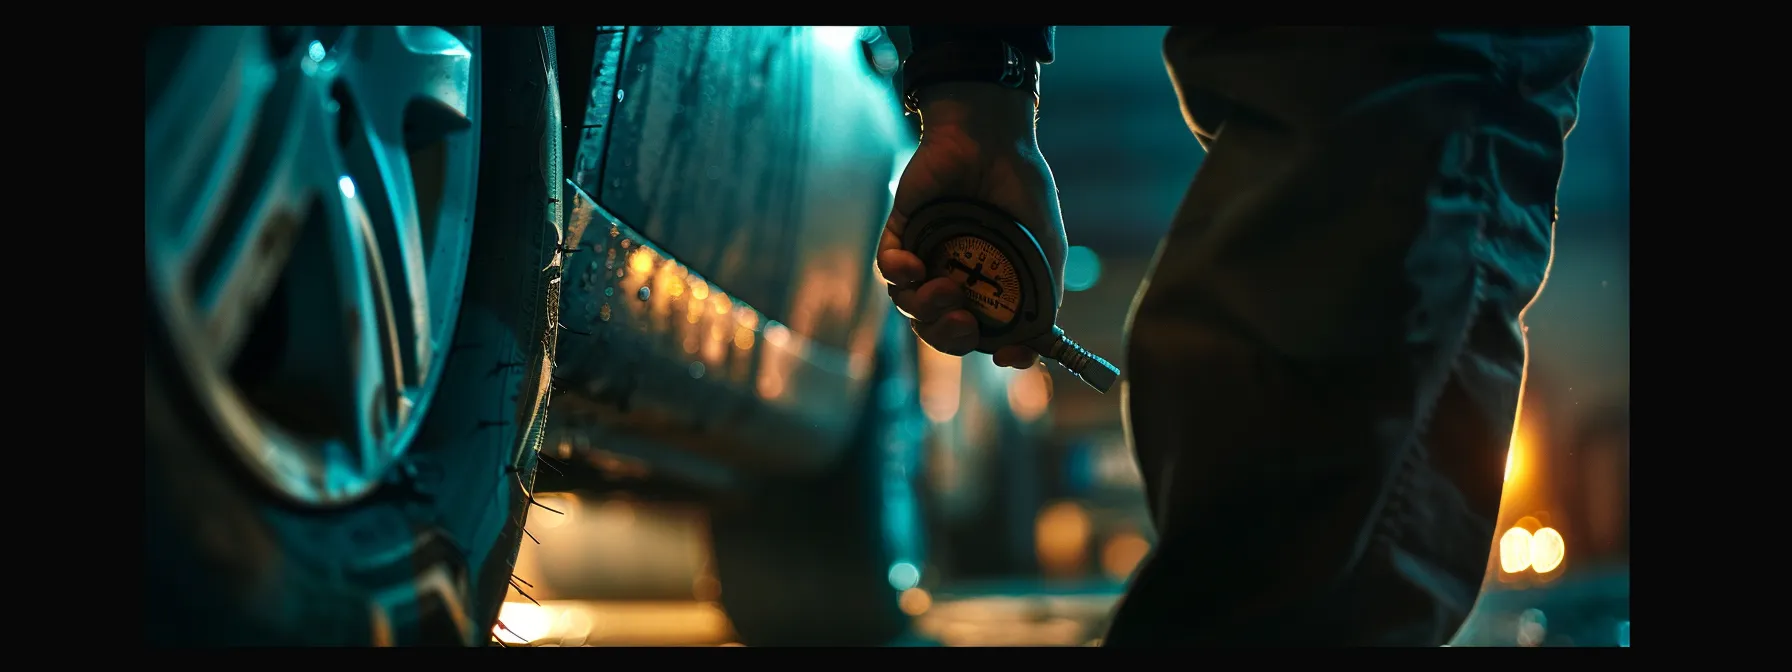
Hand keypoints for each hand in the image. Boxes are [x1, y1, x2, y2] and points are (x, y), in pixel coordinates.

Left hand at [877, 82, 1068, 368]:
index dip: (994, 350)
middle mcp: (956, 276)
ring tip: (944, 288)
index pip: (984, 334)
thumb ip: (1044, 292)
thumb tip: (1037, 339)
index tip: (1006, 355)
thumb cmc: (1023, 187)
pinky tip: (913, 267)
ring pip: (911, 306)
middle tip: (963, 323)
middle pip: (941, 329)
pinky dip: (897, 274)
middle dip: (948, 338)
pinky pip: (888, 268)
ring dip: (924, 308)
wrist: (993, 137)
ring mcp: (927, 256)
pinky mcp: (902, 232)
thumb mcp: (1046, 245)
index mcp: (990, 286)